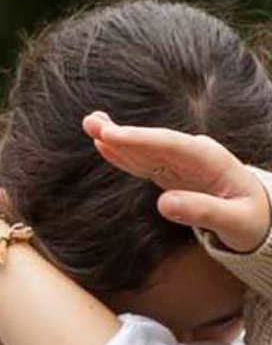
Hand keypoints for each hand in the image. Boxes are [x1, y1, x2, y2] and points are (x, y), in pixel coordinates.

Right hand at [84, 110, 271, 258]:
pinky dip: (123, 154)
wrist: (259, 215)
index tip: (112, 136)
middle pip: (154, 141)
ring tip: (90, 125)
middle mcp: (194, 155)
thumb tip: (162, 204)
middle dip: (122, 133)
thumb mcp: (235, 222)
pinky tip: (104, 144)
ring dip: (117, 138)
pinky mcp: (172, 173)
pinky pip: (144, 162)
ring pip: (145, 148)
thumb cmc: (250, 220)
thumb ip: (202, 211)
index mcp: (211, 160)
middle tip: (90, 122)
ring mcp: (181, 162)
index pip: (170, 145)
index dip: (139, 140)